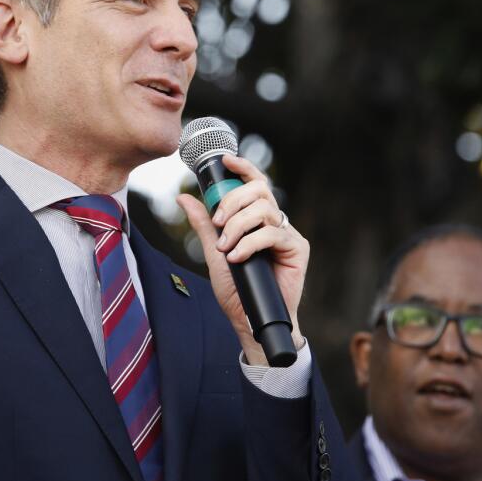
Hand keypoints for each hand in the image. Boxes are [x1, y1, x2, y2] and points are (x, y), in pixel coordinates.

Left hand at [177, 154, 308, 365]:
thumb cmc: (236, 290)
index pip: (255, 184)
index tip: (226, 160)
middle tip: (218, 223)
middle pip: (260, 190)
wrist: (250, 321)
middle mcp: (275, 222)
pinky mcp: (298, 249)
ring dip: (239, 225)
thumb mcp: (214, 253)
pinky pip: (273, 233)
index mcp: (257, 220)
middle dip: (233, 201)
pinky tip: (237, 257)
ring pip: (265, 209)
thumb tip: (183, 197)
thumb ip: (204, 225)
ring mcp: (287, 234)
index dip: (243, 168)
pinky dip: (250, 243)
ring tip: (226, 247)